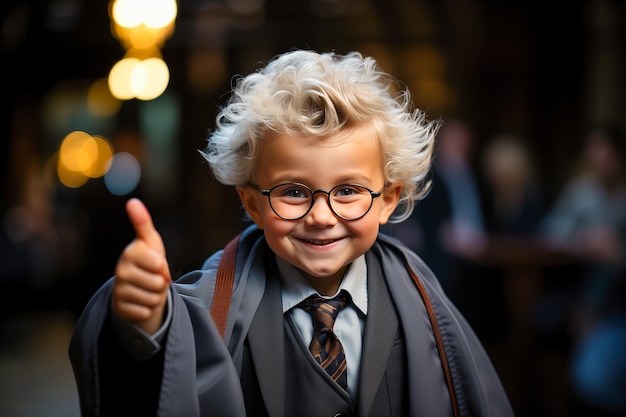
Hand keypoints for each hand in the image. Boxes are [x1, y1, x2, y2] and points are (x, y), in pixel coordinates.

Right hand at [113, 198, 170, 334]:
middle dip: (162, 283)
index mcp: (130, 253)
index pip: (159, 264)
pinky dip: (148, 309)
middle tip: (153, 278)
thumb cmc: (147, 261)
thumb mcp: (150, 242)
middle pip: (158, 284)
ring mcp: (118, 291)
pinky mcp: (119, 308)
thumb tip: (132, 201)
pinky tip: (141, 301)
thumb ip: (143, 223)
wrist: (137, 287)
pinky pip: (145, 312)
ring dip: (156, 296)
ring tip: (148, 289)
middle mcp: (120, 271)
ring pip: (153, 299)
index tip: (157, 264)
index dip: (164, 267)